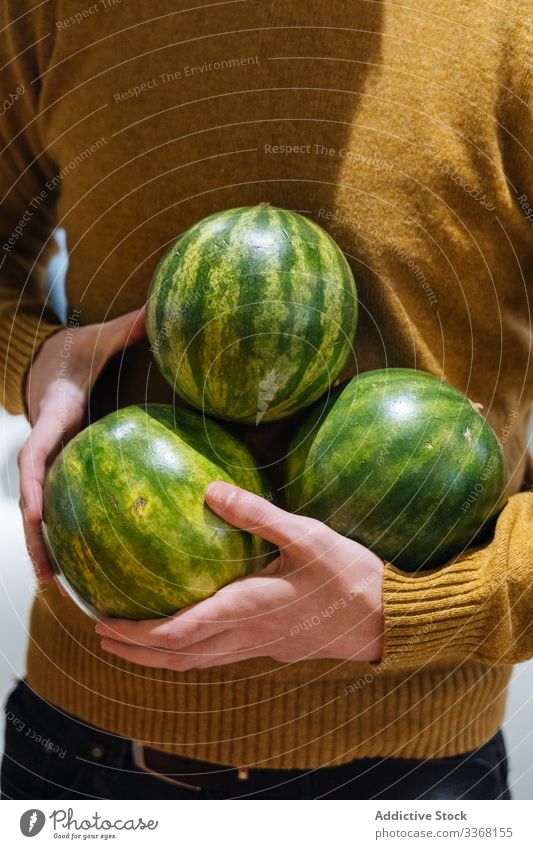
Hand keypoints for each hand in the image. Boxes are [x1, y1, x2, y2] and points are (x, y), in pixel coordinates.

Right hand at [19, 307, 145, 582]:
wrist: (50, 362)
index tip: (33, 513)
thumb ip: (127, 330)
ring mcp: (49, 462)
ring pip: (39, 510)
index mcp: (52, 419)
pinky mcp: (60, 470)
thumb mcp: (98, 340)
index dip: (31, 484)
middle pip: (30, 498)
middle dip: (34, 535)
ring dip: (45, 546)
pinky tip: (85, 564)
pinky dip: (64, 533)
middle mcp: (44, 445)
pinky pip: (60, 504)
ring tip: (58, 585)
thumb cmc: (76, 353)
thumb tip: (160, 314)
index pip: (34, 455)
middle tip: (47, 573)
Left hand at [96, 481, 383, 667]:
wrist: (386, 619)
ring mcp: (260, 647)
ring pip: (197, 662)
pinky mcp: (273, 647)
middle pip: (178, 657)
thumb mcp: (307, 535)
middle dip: (136, 649)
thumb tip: (212, 490)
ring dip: (160, 656)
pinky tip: (190, 633)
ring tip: (134, 641)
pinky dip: (190, 652)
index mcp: (246, 608)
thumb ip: (258, 514)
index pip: (177, 633)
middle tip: (104, 635)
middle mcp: (246, 635)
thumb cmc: (349, 575)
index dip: (137, 633)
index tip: (106, 623)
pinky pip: (219, 657)